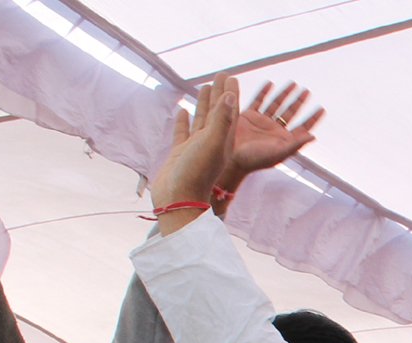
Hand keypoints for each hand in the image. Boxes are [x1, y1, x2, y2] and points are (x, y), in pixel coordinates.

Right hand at [152, 75, 239, 232]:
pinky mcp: (180, 154)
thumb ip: (222, 121)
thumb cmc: (197, 173)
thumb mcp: (212, 143)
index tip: (232, 76)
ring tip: (204, 87)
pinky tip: (182, 110)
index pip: (229, 111)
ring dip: (203, 104)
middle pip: (216, 112)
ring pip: (201, 121)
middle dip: (219, 94)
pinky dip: (183, 121)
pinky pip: (182, 133)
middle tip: (221, 74)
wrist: (178, 200)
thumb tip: (231, 97)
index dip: (230, 93)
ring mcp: (195, 148)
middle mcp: (211, 143)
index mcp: (222, 140)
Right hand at [214, 81, 324, 212]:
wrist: (230, 158)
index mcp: (284, 140)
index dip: (312, 119)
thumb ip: (295, 144)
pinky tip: (270, 83)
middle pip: (290, 113)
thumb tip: (313, 136)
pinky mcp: (248, 116)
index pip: (302, 127)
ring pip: (276, 104)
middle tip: (307, 91)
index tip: (322, 108)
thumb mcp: (278, 153)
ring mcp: (262, 122)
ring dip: (285, 94)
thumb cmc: (255, 160)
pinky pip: (258, 101)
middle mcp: (274, 130)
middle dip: (299, 102)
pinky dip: (264, 92)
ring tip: (294, 83)